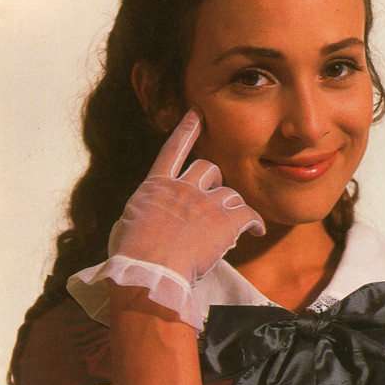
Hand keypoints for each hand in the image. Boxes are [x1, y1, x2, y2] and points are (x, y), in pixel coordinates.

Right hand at [108, 107, 264, 283]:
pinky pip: (249, 214)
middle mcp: (182, 188)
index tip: (198, 113)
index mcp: (156, 187)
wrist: (149, 271)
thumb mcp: (128, 226)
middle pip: (209, 168)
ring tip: (231, 223)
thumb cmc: (131, 257)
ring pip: (230, 192)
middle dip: (214, 179)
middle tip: (214, 198)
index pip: (173, 150)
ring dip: (232, 205)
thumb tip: (151, 220)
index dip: (187, 129)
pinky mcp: (225, 222)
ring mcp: (205, 204)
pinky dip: (255, 222)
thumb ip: (146, 214)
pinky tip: (256, 230)